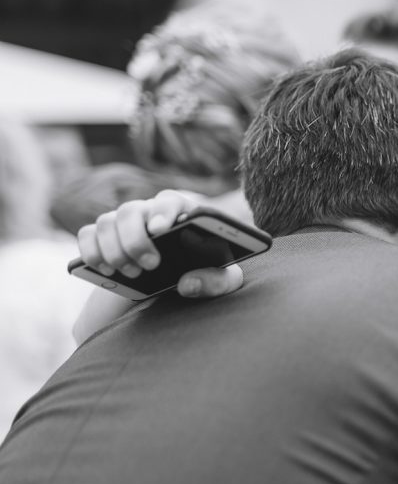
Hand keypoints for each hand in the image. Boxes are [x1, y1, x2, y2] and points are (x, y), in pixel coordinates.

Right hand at [76, 189, 243, 298]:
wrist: (175, 280)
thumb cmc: (205, 271)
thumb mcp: (224, 280)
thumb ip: (217, 281)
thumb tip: (187, 283)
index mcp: (182, 213)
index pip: (169, 201)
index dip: (163, 212)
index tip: (161, 230)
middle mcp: (149, 212)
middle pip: (131, 211)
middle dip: (136, 240)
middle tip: (150, 265)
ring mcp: (123, 222)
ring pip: (107, 221)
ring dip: (114, 249)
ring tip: (131, 273)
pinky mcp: (102, 236)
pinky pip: (87, 235)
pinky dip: (92, 252)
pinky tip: (106, 271)